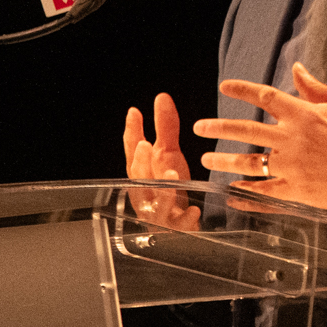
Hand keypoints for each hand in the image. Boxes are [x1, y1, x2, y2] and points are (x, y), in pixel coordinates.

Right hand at [121, 93, 202, 229]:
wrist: (178, 229)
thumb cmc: (169, 191)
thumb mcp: (169, 156)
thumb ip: (165, 128)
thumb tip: (161, 97)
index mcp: (143, 173)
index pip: (133, 152)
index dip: (132, 133)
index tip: (134, 113)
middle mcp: (146, 193)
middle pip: (140, 178)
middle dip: (141, 162)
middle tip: (145, 145)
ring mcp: (159, 213)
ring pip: (157, 202)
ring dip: (163, 190)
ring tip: (170, 175)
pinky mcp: (175, 228)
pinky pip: (179, 224)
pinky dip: (186, 218)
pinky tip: (194, 210)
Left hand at [195, 63, 326, 211]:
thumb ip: (314, 88)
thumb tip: (296, 69)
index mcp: (304, 115)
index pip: (265, 96)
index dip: (242, 89)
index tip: (224, 86)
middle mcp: (293, 139)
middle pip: (246, 130)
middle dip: (218, 127)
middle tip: (199, 126)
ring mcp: (293, 166)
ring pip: (249, 162)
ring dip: (224, 160)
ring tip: (206, 159)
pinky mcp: (298, 190)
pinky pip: (265, 192)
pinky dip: (246, 194)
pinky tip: (230, 193)